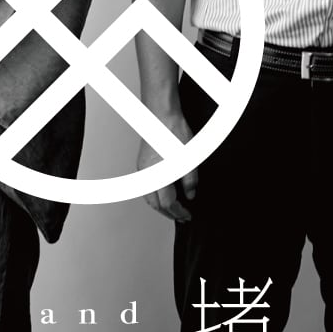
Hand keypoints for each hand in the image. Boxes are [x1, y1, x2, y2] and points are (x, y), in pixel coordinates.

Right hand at [138, 102, 196, 220]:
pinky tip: (164, 192)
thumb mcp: (190, 158)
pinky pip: (146, 187)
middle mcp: (147, 177)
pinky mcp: (142, 164)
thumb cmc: (174, 132)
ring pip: (149, 197)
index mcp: (159, 178)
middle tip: (181, 216)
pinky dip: (155, 194)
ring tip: (173, 208)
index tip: (187, 215)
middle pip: (155, 204)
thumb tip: (190, 194)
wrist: (160, 115)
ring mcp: (142, 170)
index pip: (168, 204)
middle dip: (168, 213)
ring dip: (161, 205)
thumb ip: (190, 180)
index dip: (178, 212)